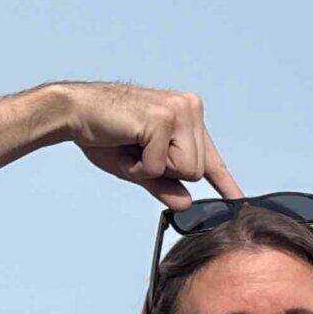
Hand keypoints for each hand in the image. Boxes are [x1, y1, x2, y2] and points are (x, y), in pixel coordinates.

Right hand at [51, 84, 238, 205]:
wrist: (74, 112)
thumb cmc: (104, 135)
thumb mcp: (138, 167)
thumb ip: (165, 184)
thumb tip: (187, 204)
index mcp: (187, 115)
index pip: (209, 157)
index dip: (224, 182)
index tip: (239, 201)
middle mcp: (190, 108)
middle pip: (195, 171)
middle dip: (162, 172)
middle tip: (135, 150)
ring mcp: (179, 110)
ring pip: (185, 170)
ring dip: (150, 169)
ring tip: (130, 145)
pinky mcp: (163, 118)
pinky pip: (159, 166)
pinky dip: (138, 165)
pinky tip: (125, 141)